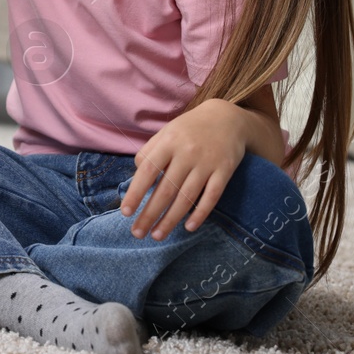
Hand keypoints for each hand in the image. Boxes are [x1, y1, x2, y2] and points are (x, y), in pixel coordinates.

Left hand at [119, 99, 245, 239]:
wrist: (227, 117)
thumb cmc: (189, 128)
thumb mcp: (167, 132)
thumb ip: (150, 152)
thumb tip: (137, 177)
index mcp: (169, 142)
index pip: (148, 171)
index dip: (136, 193)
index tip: (126, 213)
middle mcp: (187, 152)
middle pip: (166, 189)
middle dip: (150, 214)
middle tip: (138, 234)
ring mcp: (207, 162)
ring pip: (187, 197)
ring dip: (171, 219)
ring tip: (158, 235)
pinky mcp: (225, 170)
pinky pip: (212, 196)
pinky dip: (200, 213)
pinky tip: (188, 227)